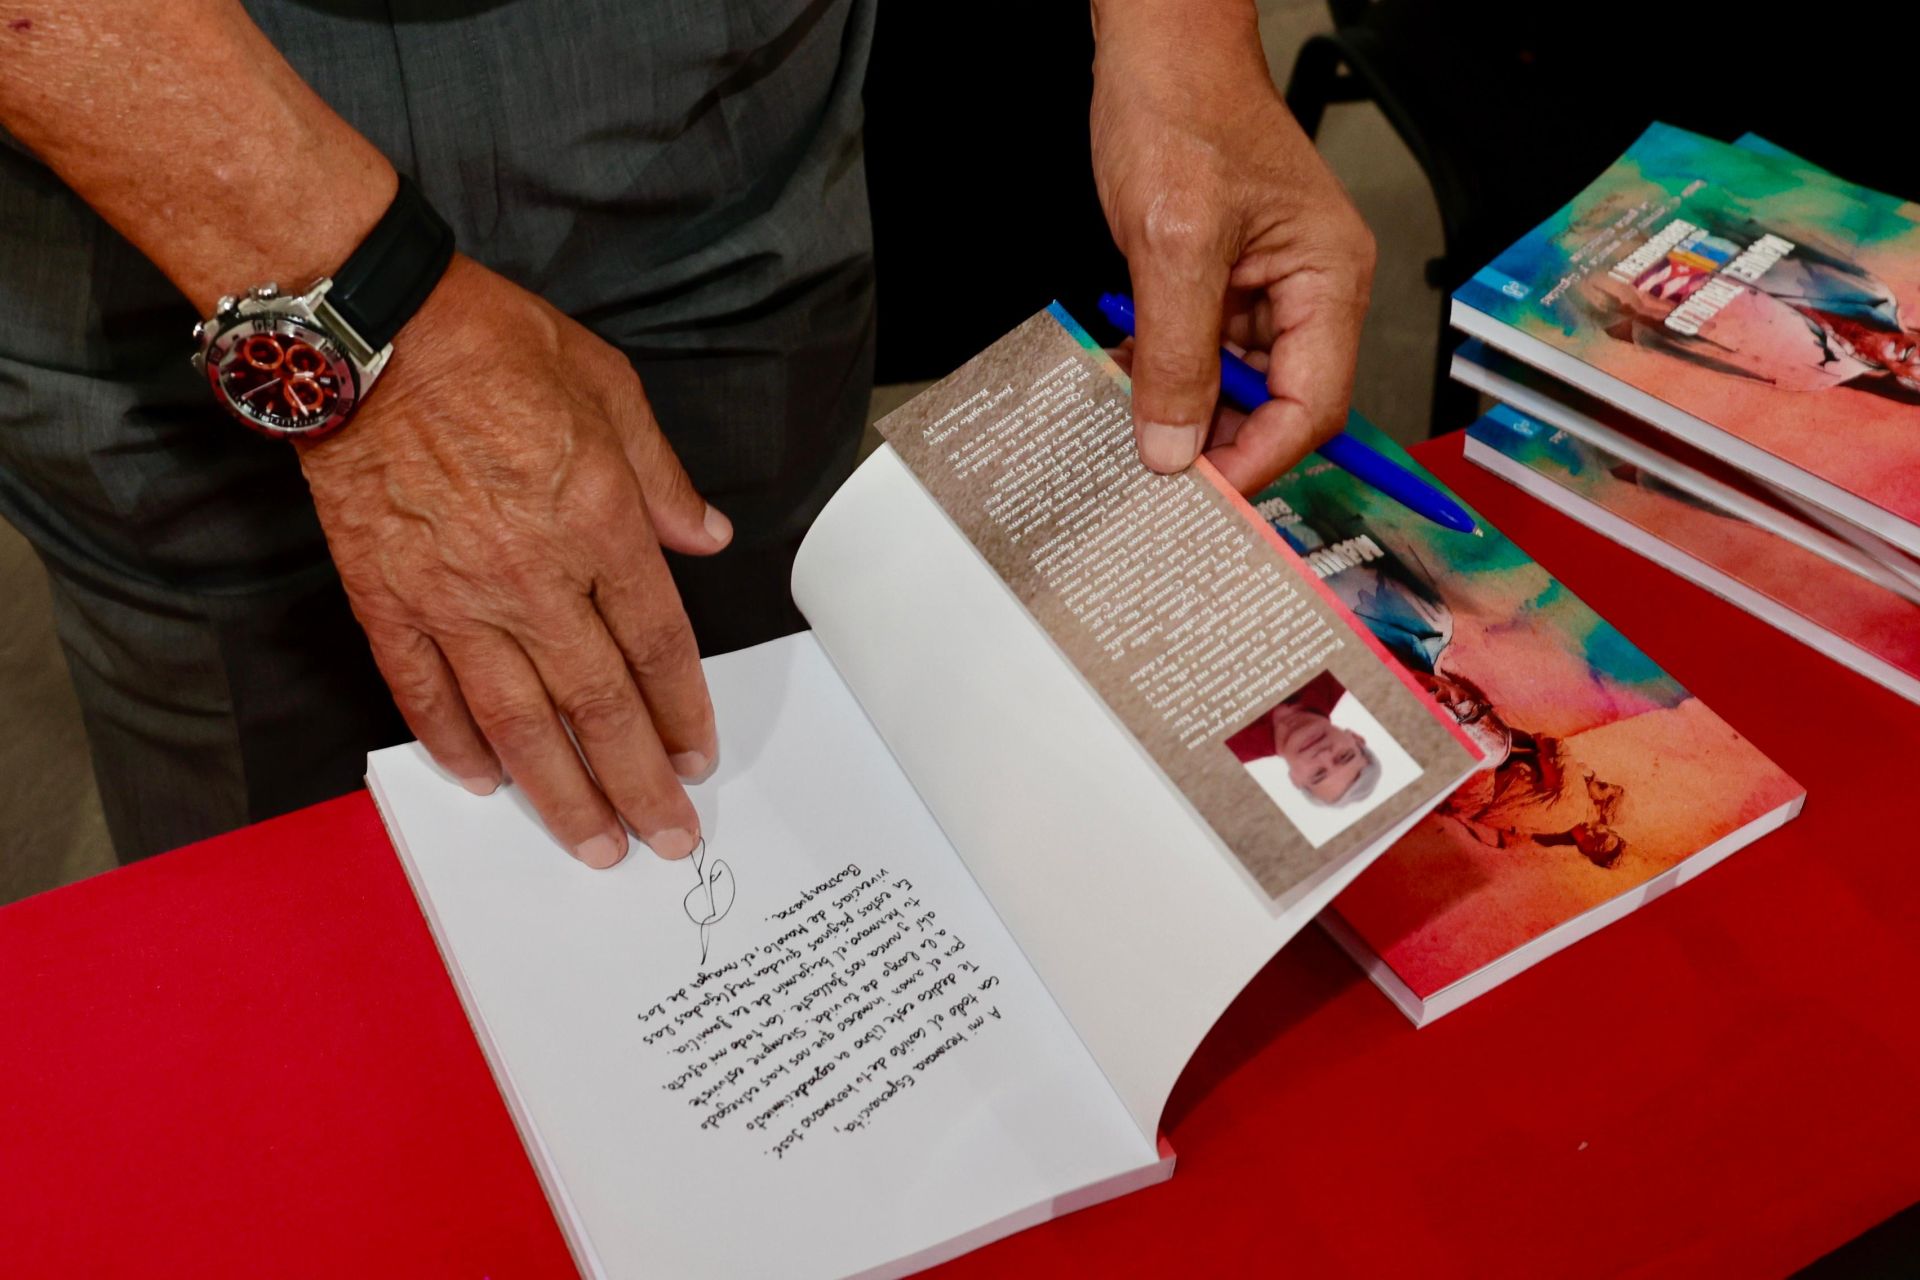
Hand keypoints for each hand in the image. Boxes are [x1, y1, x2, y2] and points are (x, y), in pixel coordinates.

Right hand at [298, 254, 730, 867]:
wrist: (366, 327)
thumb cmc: (491, 343)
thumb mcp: (610, 387)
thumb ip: (663, 478)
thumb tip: (707, 538)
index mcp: (601, 523)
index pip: (657, 644)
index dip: (683, 710)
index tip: (698, 756)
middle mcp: (535, 575)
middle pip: (599, 703)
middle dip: (638, 781)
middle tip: (666, 837)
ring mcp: (455, 595)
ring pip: (518, 720)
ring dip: (560, 791)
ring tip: (592, 843)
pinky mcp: (386, 599)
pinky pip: (424, 692)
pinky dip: (455, 744)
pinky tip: (484, 784)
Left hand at [1090, 4, 1375, 493]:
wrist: (1155, 48)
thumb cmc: (1184, 109)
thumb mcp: (1172, 241)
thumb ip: (1176, 354)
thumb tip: (1174, 447)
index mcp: (1329, 279)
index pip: (1314, 406)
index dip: (1259, 459)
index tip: (1200, 489)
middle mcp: (1309, 290)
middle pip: (1278, 405)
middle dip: (1218, 438)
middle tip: (1155, 466)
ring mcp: (1265, 288)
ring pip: (1234, 386)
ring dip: (1181, 406)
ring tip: (1130, 415)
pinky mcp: (1222, 282)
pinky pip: (1202, 351)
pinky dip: (1163, 371)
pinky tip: (1125, 374)